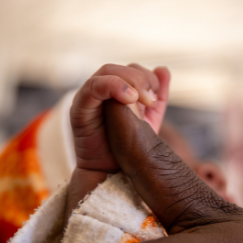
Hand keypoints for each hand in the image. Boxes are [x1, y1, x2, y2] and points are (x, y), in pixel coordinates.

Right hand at [66, 63, 169, 220]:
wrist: (112, 174)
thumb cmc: (129, 150)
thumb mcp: (149, 120)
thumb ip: (158, 97)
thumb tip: (164, 69)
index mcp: (118, 91)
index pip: (134, 69)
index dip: (148, 78)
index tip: (156, 97)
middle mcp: (102, 91)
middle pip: (121, 68)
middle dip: (140, 80)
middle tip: (151, 99)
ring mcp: (89, 97)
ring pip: (107, 72)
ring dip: (128, 81)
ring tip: (141, 98)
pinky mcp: (79, 108)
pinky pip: (93, 87)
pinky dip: (112, 86)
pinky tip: (129, 98)